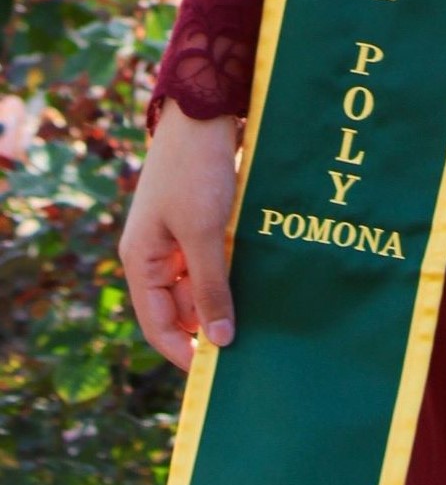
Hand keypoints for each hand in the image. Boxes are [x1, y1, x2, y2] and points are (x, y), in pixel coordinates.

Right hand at [120, 99, 240, 371]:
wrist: (205, 108)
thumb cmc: (196, 170)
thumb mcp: (203, 233)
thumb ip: (210, 287)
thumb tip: (218, 342)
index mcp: (141, 261)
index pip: (159, 326)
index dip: (186, 352)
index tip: (218, 375)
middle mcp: (156, 253)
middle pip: (184, 305)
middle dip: (214, 320)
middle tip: (256, 340)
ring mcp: (179, 235)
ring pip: (204, 280)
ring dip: (230, 291)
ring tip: (266, 310)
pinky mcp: (203, 217)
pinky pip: (217, 256)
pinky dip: (236, 265)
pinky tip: (264, 275)